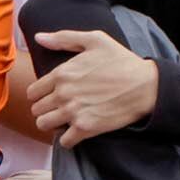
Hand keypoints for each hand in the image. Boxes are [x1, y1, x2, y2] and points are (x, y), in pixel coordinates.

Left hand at [28, 27, 160, 144]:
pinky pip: (64, 142)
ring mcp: (73, 112)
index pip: (33, 92)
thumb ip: (64, 38)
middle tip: (59, 108)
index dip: (40, 94)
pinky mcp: (86, 128)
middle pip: (37, 110)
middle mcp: (63, 94)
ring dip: (52, 124)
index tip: (51, 96)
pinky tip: (76, 132)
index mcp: (62, 73)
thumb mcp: (95, 40)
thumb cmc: (122, 61)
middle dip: (45, 109)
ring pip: (44, 125)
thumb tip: (39, 37)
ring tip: (64, 120)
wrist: (145, 85)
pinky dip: (68, 139)